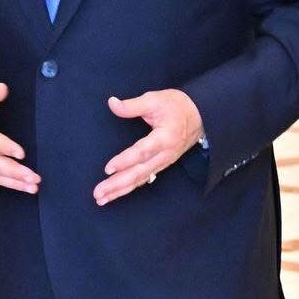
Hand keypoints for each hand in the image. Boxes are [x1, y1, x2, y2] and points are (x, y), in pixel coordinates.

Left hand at [94, 89, 203, 205]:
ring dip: (120, 190)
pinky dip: (128, 188)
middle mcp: (165, 154)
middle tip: (98, 193)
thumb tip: (112, 103)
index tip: (108, 168)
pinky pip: (143, 179)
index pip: (142, 152)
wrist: (200, 116)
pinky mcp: (160, 165)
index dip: (125, 160)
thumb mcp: (155, 99)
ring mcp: (163, 162)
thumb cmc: (176, 106)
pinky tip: (115, 194)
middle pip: (139, 172)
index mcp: (165, 137)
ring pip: (140, 179)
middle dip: (118, 184)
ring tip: (101, 199)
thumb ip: (133, 105)